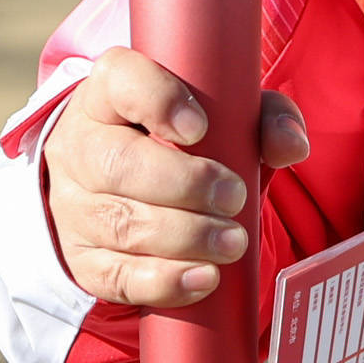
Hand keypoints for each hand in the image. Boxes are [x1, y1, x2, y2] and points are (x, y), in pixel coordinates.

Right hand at [41, 46, 309, 309]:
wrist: (125, 188)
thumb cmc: (181, 142)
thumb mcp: (221, 116)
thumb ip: (262, 119)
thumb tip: (290, 145)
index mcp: (108, 93)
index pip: (120, 81)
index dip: (158, 101)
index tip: (200, 128)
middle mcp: (80, 145)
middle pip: (119, 164)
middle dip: (185, 184)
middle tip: (235, 196)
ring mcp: (73, 206)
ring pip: (119, 224)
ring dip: (185, 237)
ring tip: (232, 242)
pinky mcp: (81, 259)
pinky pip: (114, 275)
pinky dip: (163, 281)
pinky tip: (202, 278)